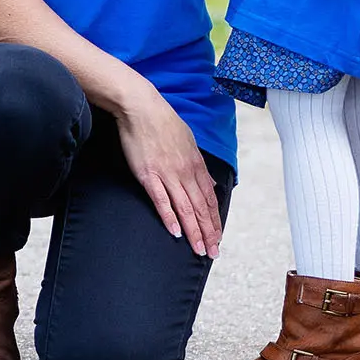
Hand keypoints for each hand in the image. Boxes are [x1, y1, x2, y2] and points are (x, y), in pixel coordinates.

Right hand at [110, 82, 221, 258]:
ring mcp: (168, 174)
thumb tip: (210, 184)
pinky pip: (161, 200)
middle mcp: (186, 172)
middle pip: (201, 208)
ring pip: (186, 208)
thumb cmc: (163, 122)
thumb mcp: (189, 142)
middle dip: (208, 233)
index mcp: (196, 165)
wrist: (141, 107)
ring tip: (198, 249)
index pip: (210, 199)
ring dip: (193, 231)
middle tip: (212, 252)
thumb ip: (199, 166)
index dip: (215, 221)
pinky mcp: (149, 175)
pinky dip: (169, 217)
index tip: (218, 237)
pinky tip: (175, 232)